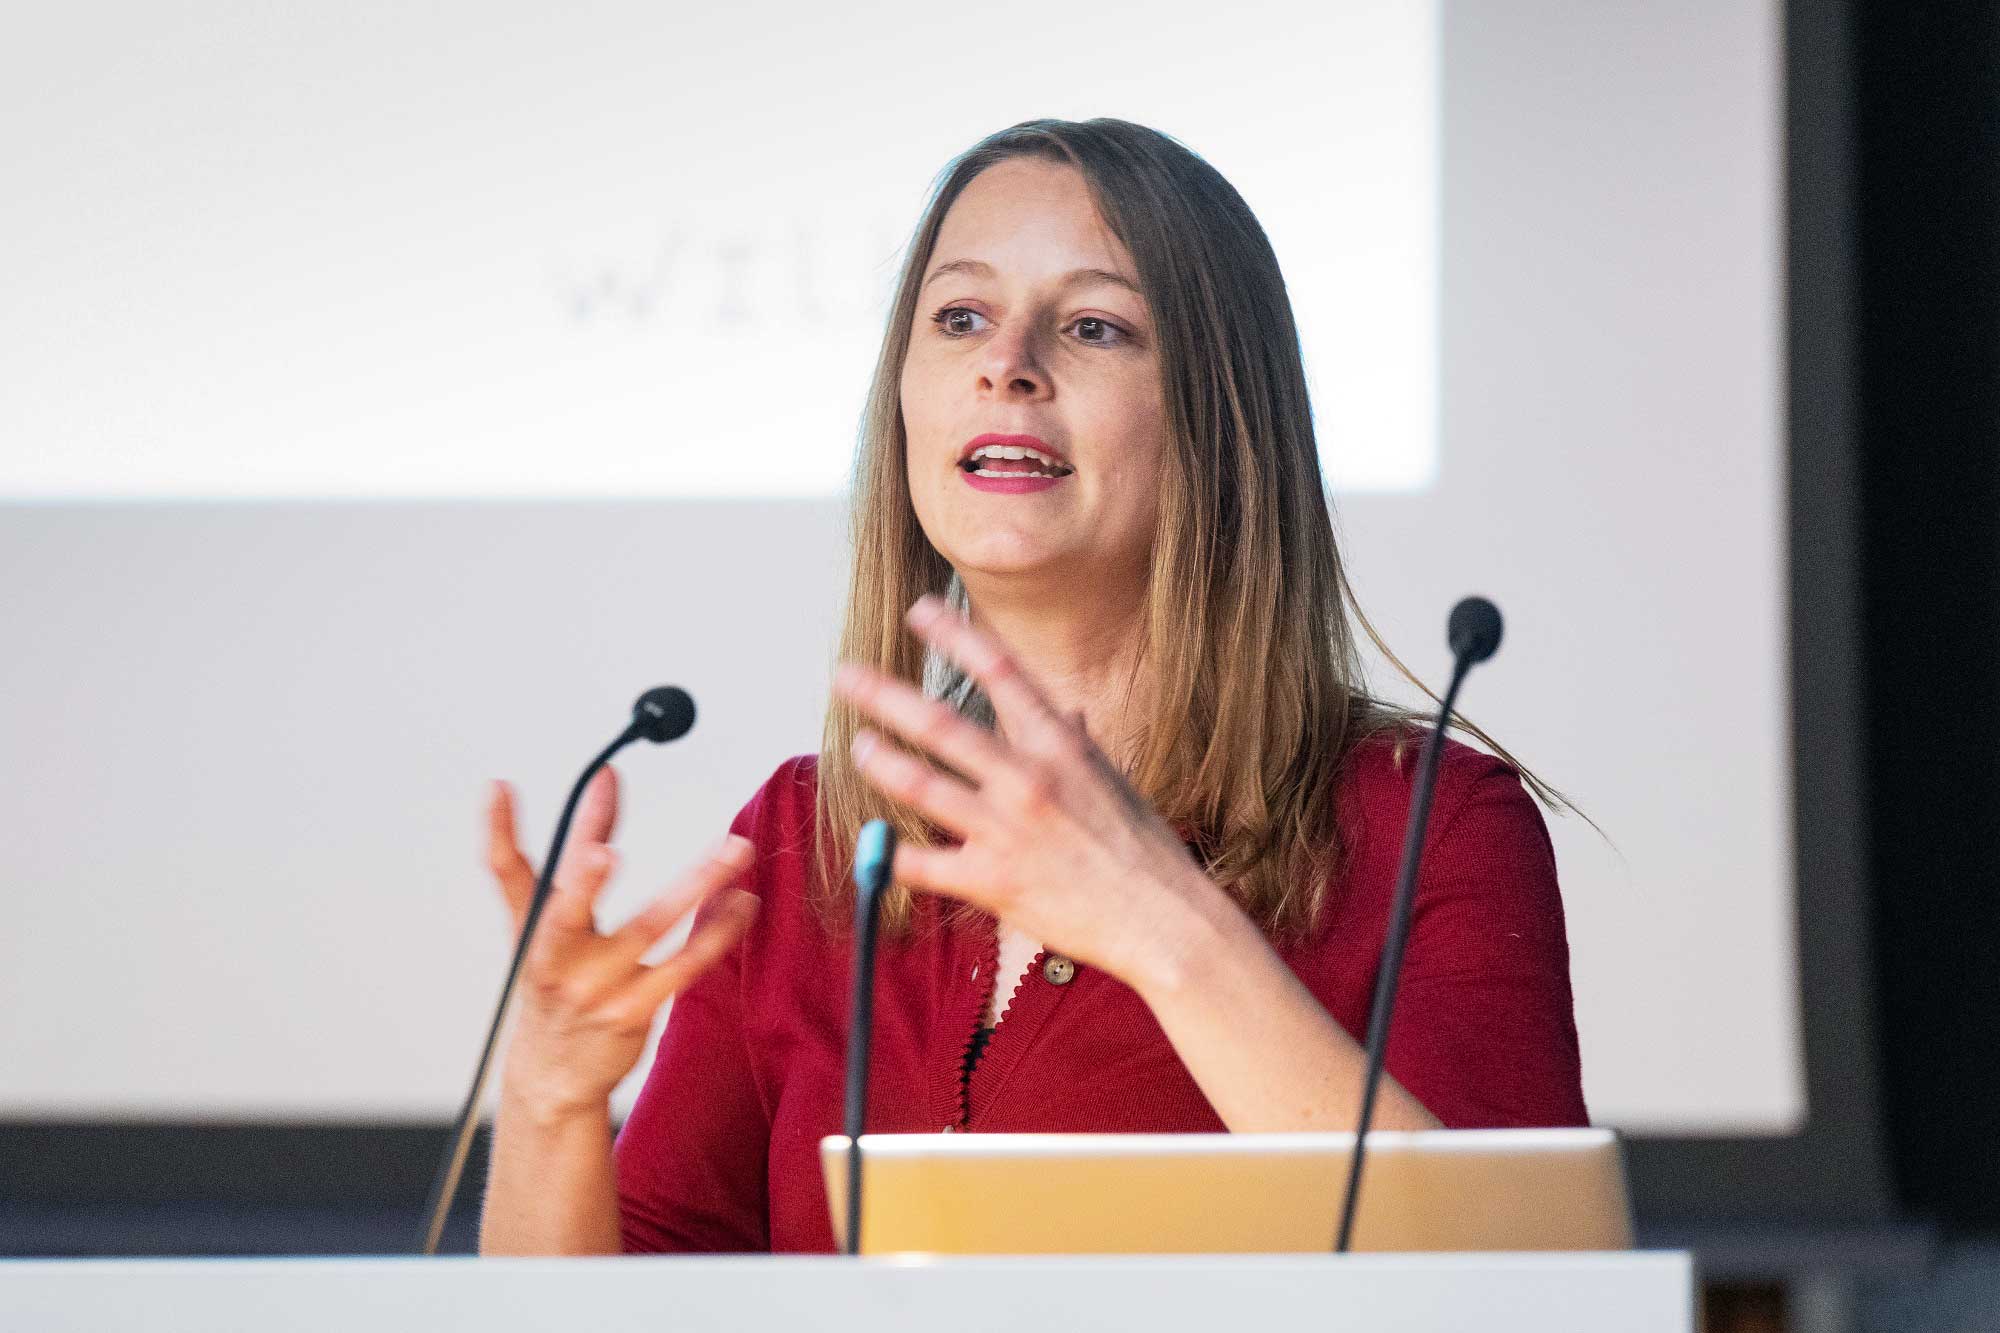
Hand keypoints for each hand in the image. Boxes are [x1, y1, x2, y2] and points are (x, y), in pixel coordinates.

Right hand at [485, 766, 757, 1115]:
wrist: (553, 1075)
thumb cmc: (553, 985)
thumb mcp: (539, 926)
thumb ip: (560, 854)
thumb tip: (572, 782)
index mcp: (531, 931)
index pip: (512, 874)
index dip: (501, 830)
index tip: (503, 787)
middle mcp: (557, 960)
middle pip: (569, 910)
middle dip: (583, 881)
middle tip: (601, 853)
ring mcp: (596, 989)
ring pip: (648, 929)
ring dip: (695, 887)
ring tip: (732, 850)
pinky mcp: (635, 1011)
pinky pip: (683, 966)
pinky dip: (716, 933)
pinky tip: (741, 903)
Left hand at [832, 596, 1225, 991]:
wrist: (1162, 919)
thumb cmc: (1142, 849)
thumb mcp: (1113, 782)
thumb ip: (1078, 746)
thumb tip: (1070, 715)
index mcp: (1060, 745)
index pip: (999, 670)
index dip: (954, 634)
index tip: (919, 610)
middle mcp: (1028, 779)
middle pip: (941, 724)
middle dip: (884, 695)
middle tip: (844, 675)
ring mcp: (1007, 830)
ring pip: (921, 785)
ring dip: (881, 762)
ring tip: (858, 745)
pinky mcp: (993, 882)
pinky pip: (923, 863)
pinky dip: (892, 854)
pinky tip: (873, 847)